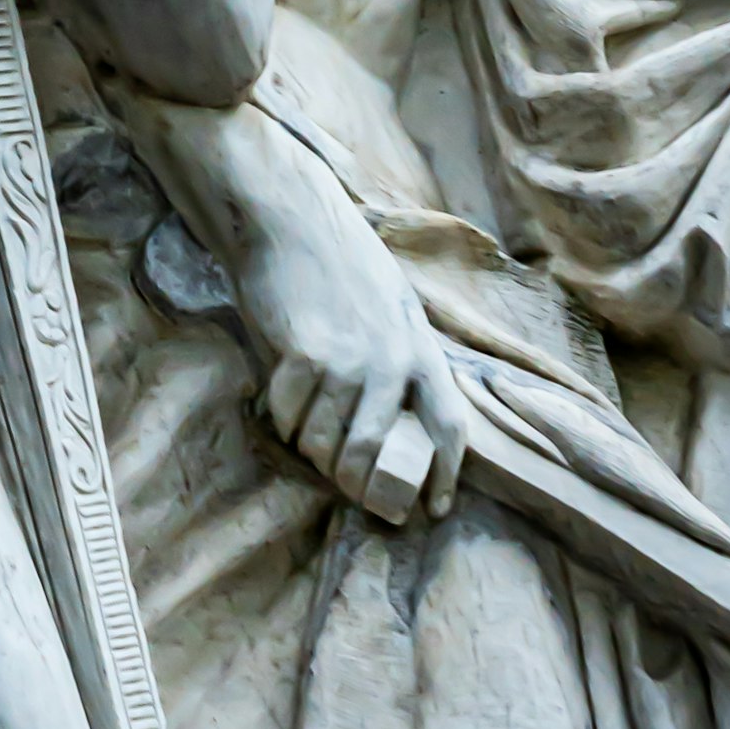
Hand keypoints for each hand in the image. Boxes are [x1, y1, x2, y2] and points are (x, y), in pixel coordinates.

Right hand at [232, 180, 469, 526]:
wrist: (289, 221)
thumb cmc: (338, 263)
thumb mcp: (392, 307)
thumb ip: (399, 356)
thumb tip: (390, 419)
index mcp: (421, 349)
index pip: (449, 426)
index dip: (445, 474)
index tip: (431, 507)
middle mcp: (393, 361)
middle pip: (376, 449)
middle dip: (355, 480)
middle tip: (343, 488)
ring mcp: (349, 360)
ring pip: (326, 440)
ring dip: (310, 449)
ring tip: (302, 438)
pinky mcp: (306, 356)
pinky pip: (291, 416)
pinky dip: (283, 422)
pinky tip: (280, 409)